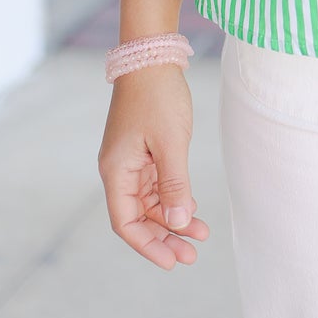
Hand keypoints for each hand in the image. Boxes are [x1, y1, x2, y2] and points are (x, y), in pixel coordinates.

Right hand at [98, 64, 210, 269]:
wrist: (152, 56)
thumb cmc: (157, 96)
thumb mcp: (170, 142)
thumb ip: (174, 184)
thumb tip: (178, 221)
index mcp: (116, 171)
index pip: (126, 222)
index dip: (147, 245)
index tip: (171, 261)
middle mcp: (119, 170)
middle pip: (138, 217)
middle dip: (164, 237)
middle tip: (192, 256)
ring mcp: (131, 161)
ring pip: (150, 203)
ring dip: (173, 219)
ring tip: (201, 236)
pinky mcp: (144, 151)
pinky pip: (157, 185)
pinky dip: (173, 199)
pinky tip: (194, 210)